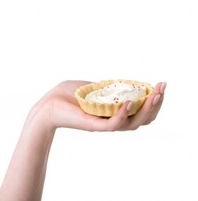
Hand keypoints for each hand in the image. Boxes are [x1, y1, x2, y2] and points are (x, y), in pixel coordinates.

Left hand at [36, 80, 165, 131]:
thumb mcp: (88, 86)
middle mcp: (112, 120)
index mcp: (113, 112)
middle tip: (163, 88)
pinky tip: (129, 101)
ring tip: (154, 95)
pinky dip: (123, 113)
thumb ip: (103, 86)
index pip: (140, 111)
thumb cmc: (63, 96)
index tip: (160, 86)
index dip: (154, 101)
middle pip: (143, 118)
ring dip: (146, 109)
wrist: (45, 106)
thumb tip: (116, 82)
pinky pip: (113, 124)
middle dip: (157, 103)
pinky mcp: (93, 126)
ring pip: (133, 123)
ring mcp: (103, 124)